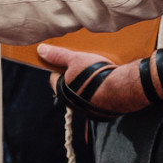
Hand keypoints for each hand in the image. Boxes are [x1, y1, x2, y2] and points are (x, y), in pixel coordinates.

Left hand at [38, 44, 152, 114]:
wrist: (122, 89)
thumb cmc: (95, 74)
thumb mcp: (75, 59)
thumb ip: (57, 55)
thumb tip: (41, 50)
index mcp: (62, 92)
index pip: (54, 78)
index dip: (60, 67)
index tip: (67, 60)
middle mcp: (73, 104)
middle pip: (70, 86)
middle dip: (75, 75)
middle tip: (84, 64)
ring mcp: (88, 109)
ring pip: (84, 93)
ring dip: (88, 83)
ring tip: (98, 71)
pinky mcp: (102, 111)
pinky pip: (98, 99)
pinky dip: (101, 91)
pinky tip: (108, 81)